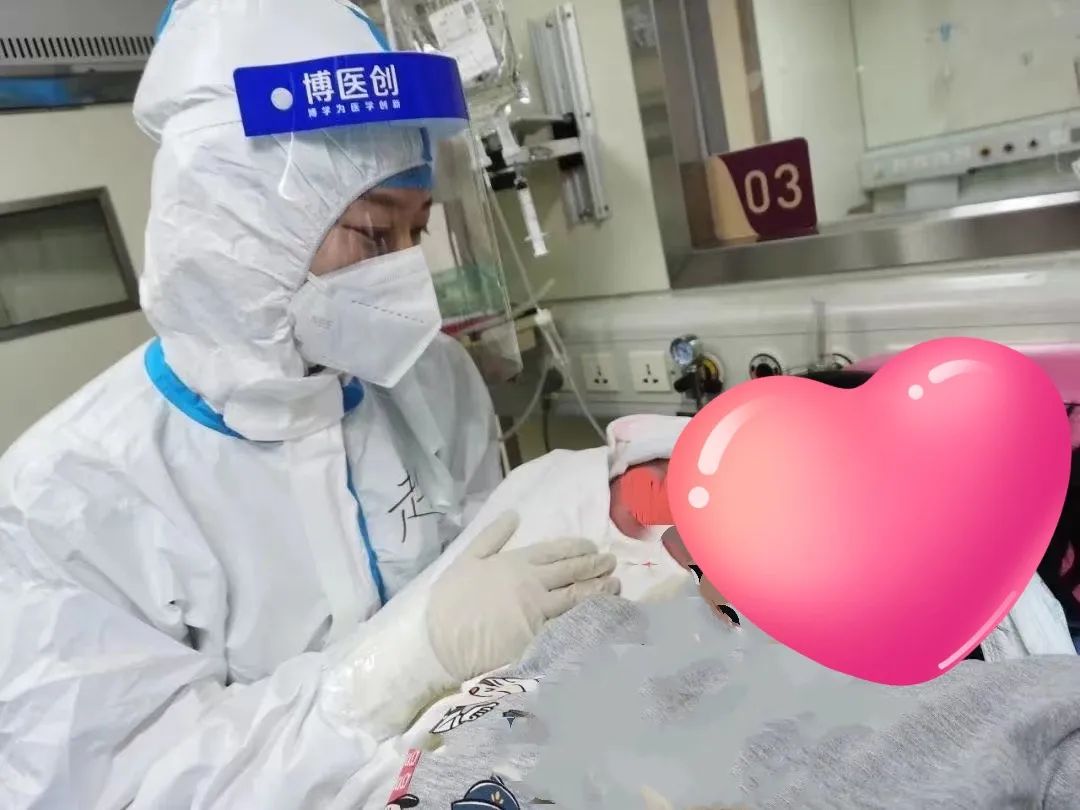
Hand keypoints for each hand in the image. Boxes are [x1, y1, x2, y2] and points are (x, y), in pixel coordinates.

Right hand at [425, 511, 619, 681]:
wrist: (442, 642)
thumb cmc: (451, 601)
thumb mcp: (466, 559)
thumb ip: (492, 536)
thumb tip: (514, 514)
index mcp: (516, 562)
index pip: (555, 551)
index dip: (577, 547)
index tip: (592, 546)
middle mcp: (533, 583)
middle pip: (572, 571)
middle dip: (595, 565)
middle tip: (611, 562)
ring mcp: (539, 610)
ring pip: (577, 596)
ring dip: (599, 589)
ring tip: (615, 584)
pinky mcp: (541, 636)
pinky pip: (570, 623)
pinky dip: (588, 616)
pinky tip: (601, 613)